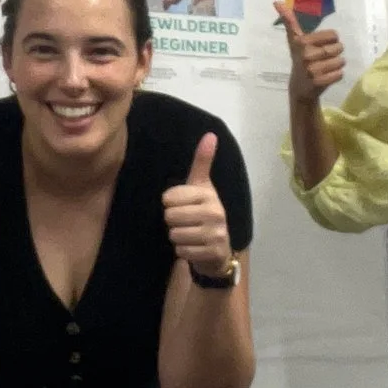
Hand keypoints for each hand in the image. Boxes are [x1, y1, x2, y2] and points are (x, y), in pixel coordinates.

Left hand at [163, 133, 233, 276]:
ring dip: (177, 238)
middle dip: (173, 222)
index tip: (182, 205)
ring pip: (175, 234)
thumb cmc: (204, 212)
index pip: (168, 198)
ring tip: (190, 234)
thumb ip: (202, 161)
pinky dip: (183, 251)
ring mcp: (216, 234)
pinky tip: (194, 247)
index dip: (170, 204)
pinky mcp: (213, 252)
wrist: (219, 249)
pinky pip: (181, 251)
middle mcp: (215, 212)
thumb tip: (211, 134)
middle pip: (170, 216)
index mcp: (208, 194)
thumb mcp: (202, 186)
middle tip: (185, 222)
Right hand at [275, 3, 345, 103]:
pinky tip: (328, 76)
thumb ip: (289, 21)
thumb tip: (277, 2)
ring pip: (340, 61)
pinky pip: (340, 74)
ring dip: (338, 64)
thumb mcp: (294, 40)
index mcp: (301, 41)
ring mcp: (312, 69)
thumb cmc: (299, 59)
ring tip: (327, 67)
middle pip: (339, 47)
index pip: (333, 35)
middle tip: (325, 58)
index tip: (321, 45)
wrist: (299, 87)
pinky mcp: (320, 82)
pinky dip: (337, 74)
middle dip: (335, 52)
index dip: (331, 40)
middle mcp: (306, 54)